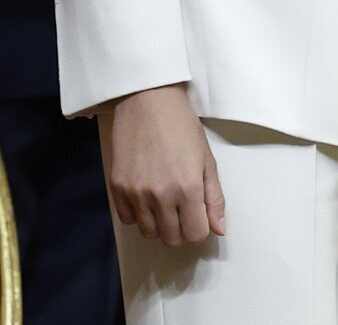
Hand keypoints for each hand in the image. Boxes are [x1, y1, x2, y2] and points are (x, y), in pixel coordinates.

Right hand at [100, 84, 224, 246]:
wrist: (148, 99)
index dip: (199, 226)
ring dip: (158, 223)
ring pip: (148, 232)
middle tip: (180, 206)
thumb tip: (218, 229)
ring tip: (162, 200)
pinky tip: (144, 194)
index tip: (196, 213)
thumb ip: (214, 197)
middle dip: (180, 228)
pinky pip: (127, 219)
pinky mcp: (118, 187)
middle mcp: (161, 195)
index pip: (195, 235)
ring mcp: (136, 193)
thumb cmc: (181, 124)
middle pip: (172, 238)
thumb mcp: (206, 157)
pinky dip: (137, 213)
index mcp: (188, 188)